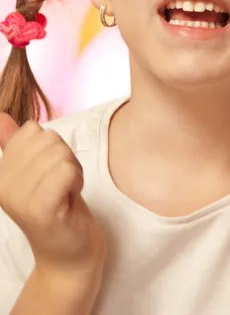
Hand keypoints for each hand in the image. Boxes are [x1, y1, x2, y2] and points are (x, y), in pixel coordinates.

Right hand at [0, 113, 105, 278]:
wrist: (69, 255)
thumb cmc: (58, 208)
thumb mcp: (36, 172)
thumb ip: (17, 145)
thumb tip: (1, 117)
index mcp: (0, 173)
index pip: (32, 130)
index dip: (51, 148)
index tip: (50, 175)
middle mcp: (2, 184)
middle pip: (49, 139)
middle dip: (65, 159)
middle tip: (61, 186)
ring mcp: (19, 197)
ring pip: (61, 153)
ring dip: (73, 171)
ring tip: (65, 194)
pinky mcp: (40, 208)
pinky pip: (67, 170)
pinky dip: (77, 181)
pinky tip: (70, 200)